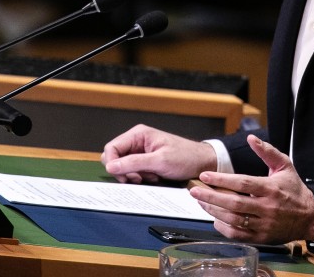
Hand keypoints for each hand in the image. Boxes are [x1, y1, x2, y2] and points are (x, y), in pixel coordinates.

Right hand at [101, 124, 216, 183]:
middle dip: (125, 172)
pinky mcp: (146, 162)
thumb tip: (111, 166)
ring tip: (152, 176)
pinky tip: (154, 177)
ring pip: (124, 167)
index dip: (112, 163)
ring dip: (135, 176)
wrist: (202, 163)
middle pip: (115, 158)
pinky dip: (141, 178)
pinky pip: (134, 172)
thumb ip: (133, 163)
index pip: (111, 148)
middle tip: (140, 178)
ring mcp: (141, 152)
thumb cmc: (186, 157)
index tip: (122, 177)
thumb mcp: (159, 161)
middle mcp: (137, 141)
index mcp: (138, 134)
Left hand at [189, 134, 313, 245]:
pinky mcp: (262, 238)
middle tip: (194, 191)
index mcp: (271, 189)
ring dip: (214, 211)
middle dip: (210, 197)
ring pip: (233, 220)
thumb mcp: (285, 166)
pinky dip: (223, 228)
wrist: (310, 216)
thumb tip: (252, 138)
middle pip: (233, 203)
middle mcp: (267, 208)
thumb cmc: (295, 190)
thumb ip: (267, 151)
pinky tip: (215, 219)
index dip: (221, 180)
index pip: (242, 183)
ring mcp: (264, 224)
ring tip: (201, 203)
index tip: (205, 176)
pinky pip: (238, 235)